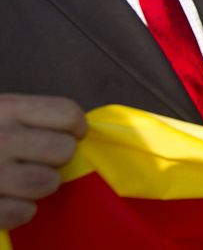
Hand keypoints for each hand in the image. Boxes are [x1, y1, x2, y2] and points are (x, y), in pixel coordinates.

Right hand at [0, 94, 85, 229]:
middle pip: (63, 150)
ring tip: (22, 182)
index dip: (75, 127)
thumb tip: (75, 132)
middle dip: (56, 158)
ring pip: (47, 183)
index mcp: (5, 108)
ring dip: (40, 186)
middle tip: (38, 160)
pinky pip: (22, 213)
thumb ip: (28, 118)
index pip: (67, 114)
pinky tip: (6, 201)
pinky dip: (20, 211)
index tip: (70, 134)